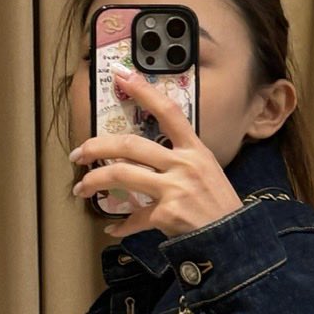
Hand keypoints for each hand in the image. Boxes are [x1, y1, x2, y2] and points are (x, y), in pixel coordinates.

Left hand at [69, 66, 243, 238]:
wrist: (234, 238)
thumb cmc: (219, 204)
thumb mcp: (207, 171)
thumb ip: (179, 160)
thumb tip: (145, 158)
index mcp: (195, 150)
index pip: (168, 112)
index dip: (144, 92)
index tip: (122, 75)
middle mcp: (184, 164)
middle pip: (130, 145)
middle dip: (96, 147)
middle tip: (78, 153)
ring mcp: (175, 188)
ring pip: (122, 174)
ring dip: (94, 181)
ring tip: (81, 188)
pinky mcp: (167, 214)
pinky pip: (135, 217)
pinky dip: (120, 226)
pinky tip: (112, 229)